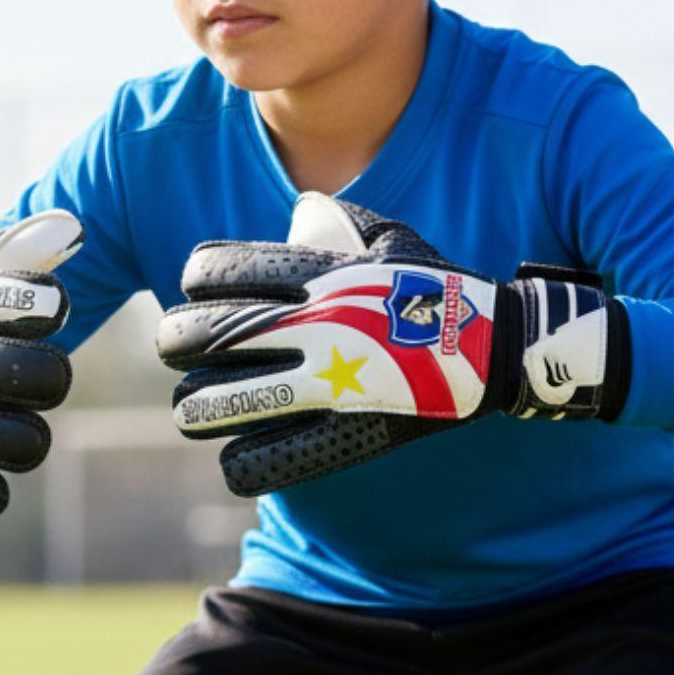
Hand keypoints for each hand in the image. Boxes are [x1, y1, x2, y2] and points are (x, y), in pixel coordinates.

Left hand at [154, 193, 629, 495]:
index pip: (215, 271)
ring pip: (217, 402)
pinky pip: (262, 462)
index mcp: (317, 273)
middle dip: (176, 341)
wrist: (497, 349)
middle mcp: (310, 325)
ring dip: (195, 408)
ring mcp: (323, 383)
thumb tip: (298, 211)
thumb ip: (335, 226)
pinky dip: (239, 463)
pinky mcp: (342, 434)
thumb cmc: (438, 291)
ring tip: (193, 409)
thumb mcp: (388, 240)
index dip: (195, 281)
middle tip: (176, 349)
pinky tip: (235, 457)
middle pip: (201, 335)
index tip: (196, 290)